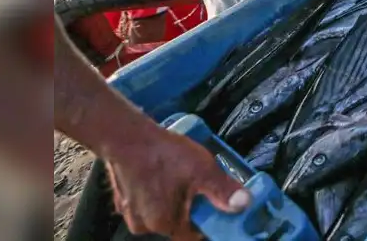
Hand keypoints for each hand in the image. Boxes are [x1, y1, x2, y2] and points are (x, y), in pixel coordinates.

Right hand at [105, 125, 250, 239]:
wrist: (124, 136)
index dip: (208, 222)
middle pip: (177, 222)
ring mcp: (130, 213)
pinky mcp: (122, 199)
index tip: (215, 207)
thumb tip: (244, 204)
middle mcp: (144, 226)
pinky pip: (146, 202)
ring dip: (172, 199)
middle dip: (190, 208)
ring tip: (181, 177)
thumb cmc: (164, 155)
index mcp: (165, 224)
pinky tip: (162, 174)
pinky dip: (156, 192)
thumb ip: (223, 190)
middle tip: (199, 186)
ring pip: (161, 211)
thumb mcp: (202, 170)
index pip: (193, 235)